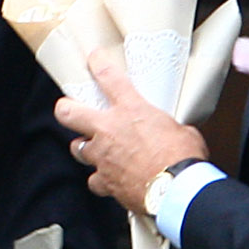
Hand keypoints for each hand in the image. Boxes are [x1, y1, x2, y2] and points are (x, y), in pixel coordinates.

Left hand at [56, 49, 207, 208]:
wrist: (176, 189)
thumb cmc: (183, 158)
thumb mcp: (181, 130)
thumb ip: (168, 127)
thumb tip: (173, 131)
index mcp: (131, 110)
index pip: (108, 77)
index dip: (97, 63)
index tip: (94, 58)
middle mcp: (109, 130)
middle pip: (69, 113)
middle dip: (65, 108)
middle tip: (68, 108)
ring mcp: (103, 157)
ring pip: (77, 148)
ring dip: (84, 147)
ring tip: (93, 148)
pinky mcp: (105, 181)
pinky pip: (94, 180)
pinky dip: (100, 180)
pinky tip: (108, 179)